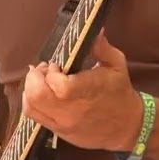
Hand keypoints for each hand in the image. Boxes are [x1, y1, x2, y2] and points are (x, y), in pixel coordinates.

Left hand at [22, 30, 143, 150]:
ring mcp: (63, 123)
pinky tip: (41, 94)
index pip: (56, 82)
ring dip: (30, 89)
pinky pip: (34, 118)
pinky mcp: (59, 132)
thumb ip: (101, 46)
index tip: (57, 64)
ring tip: (41, 81)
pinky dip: (31, 103)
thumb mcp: (116, 64)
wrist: (128, 126)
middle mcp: (70, 111)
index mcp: (85, 92)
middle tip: (44, 70)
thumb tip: (94, 27)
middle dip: (35, 77)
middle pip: (36, 95)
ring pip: (30, 107)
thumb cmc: (121, 92)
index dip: (51, 70)